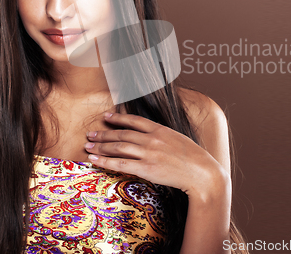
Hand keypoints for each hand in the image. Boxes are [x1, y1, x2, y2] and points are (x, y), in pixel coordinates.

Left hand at [84, 112, 228, 197]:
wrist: (202, 173)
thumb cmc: (193, 157)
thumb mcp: (177, 139)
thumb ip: (162, 136)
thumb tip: (148, 136)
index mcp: (160, 129)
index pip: (134, 120)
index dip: (118, 118)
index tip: (106, 117)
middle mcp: (152, 139)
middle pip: (122, 134)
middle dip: (104, 134)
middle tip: (90, 134)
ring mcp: (148, 153)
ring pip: (118, 147)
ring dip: (101, 147)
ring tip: (88, 146)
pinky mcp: (147, 169)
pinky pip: (121, 164)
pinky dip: (105, 161)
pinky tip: (95, 160)